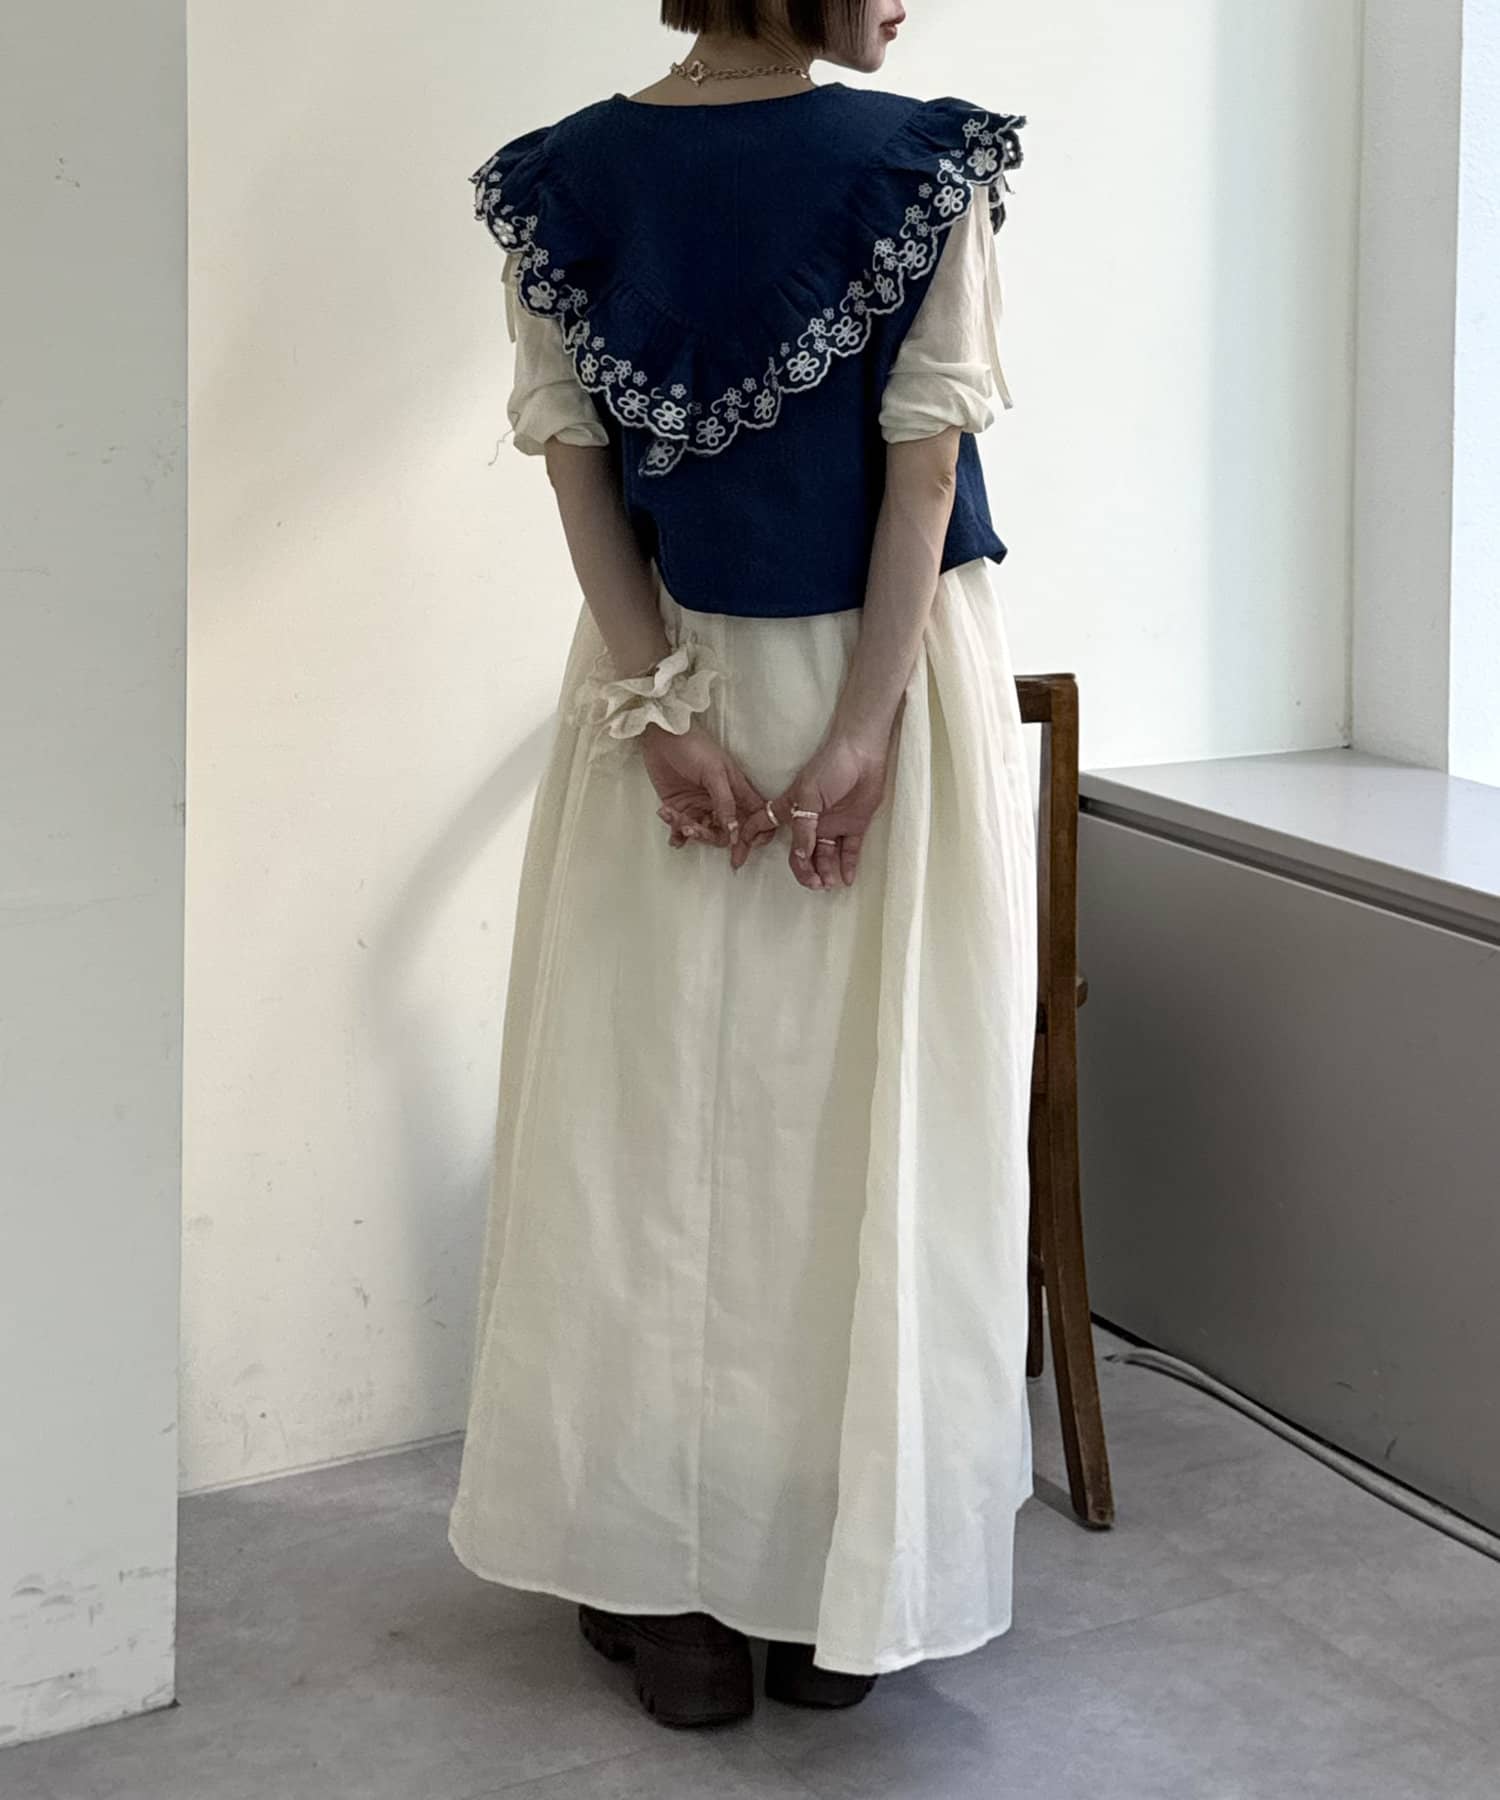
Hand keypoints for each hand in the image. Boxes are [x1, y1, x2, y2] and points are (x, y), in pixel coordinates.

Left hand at [638, 721, 766, 870]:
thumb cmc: (693, 746)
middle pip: (725, 832)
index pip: (754, 819)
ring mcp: (700, 806)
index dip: (751, 837)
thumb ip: (725, 802)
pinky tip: (670, 827)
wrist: (661, 735)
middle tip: (695, 830)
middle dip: (711, 836)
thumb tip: (734, 833)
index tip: (740, 850)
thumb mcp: (714, 772)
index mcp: (737, 792)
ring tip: (676, 819)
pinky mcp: (680, 807)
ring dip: (690, 831)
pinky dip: (677, 834)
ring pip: (703, 832)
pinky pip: (682, 830)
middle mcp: (721, 803)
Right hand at [740, 725, 894, 889]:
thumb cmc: (831, 766)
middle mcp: (810, 821)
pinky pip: (849, 851)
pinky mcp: (854, 825)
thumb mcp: (809, 795)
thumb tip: (800, 856)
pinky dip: (847, 867)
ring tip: (829, 884)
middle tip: (815, 884)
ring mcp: (832, 824)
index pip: (763, 825)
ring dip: (825, 872)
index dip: (749, 840)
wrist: (864, 753)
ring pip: (824, 857)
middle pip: (800, 854)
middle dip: (804, 872)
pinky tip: (846, 879)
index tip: (738, 860)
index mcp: (792, 809)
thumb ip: (804, 828)